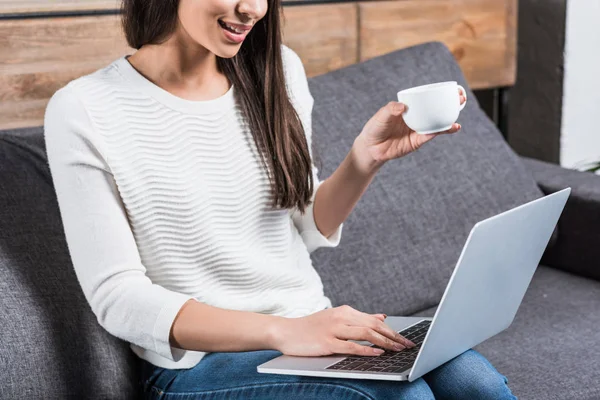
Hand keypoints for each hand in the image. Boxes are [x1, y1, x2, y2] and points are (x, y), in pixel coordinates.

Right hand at [269, 305, 415, 356]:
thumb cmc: (311, 328)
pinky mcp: (327, 341)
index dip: (392, 331)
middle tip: (408, 346)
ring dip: (385, 342)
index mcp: (345, 311)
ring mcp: (334, 329)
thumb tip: (382, 317)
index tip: (406, 340)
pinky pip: (351, 345)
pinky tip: (378, 353)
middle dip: (394, 336)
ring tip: (398, 350)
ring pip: (366, 333)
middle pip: (374, 325)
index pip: (375, 320)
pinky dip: (366, 349)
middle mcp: (341, 317)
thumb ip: (360, 318)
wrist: (285, 331)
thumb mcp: (336, 319)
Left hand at [354, 89, 465, 170]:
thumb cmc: (375, 128)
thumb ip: (391, 109)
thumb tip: (403, 107)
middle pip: (436, 110)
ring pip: (437, 123)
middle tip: (460, 98)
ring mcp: (418, 129)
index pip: (427, 98)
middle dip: (450, 104)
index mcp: (410, 108)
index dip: (439, 94)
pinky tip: (450, 128)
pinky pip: (430, 135)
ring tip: (458, 117)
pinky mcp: (417, 141)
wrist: (370, 147)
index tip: (452, 89)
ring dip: (449, 119)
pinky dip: (440, 131)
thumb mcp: (381, 116)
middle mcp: (416, 117)